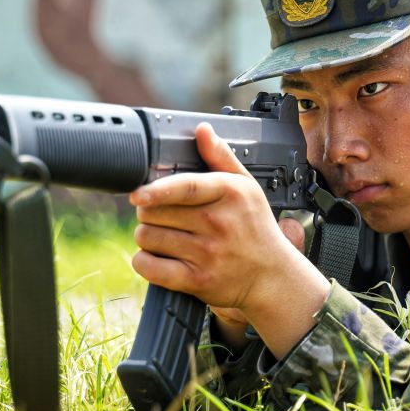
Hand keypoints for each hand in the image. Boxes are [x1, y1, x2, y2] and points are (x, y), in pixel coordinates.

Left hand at [130, 123, 329, 357]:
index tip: (137, 193)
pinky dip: (145, 263)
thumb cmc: (256, 228)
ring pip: (148, 238)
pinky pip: (151, 268)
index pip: (186, 187)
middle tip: (161, 216)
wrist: (272, 277)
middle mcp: (218, 223)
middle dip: (149, 212)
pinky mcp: (197, 281)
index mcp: (229, 194)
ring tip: (163, 237)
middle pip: (155, 212)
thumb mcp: (248, 188)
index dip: (156, 189)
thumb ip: (221, 157)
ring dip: (147, 237)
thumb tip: (202, 130)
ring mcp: (207, 254)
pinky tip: (156, 258)